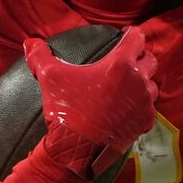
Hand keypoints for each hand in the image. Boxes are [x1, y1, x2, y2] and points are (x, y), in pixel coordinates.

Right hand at [24, 25, 158, 161]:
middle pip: (150, 60)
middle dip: (140, 57)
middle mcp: (139, 81)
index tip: (123, 35)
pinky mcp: (145, 122)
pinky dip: (140, 107)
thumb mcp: (49, 77)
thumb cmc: (67, 109)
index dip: (131, 34)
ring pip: (152, 86)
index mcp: (121, 64)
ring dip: (142, 83)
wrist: (77, 148)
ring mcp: (144, 103)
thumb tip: (30, 42)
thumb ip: (40, 56)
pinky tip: (127, 109)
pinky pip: (149, 109)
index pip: (137, 37)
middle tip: (127, 60)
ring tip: (127, 86)